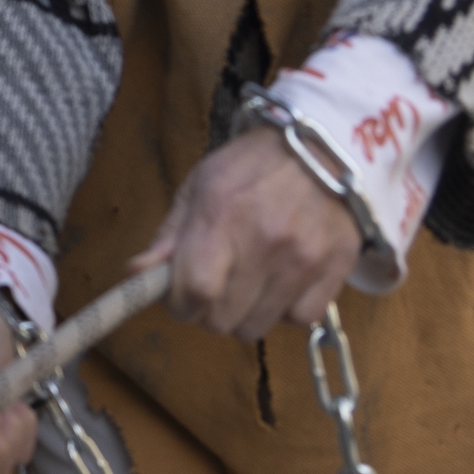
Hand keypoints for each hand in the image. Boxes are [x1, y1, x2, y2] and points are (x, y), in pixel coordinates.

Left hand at [135, 127, 363, 342]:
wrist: (325, 146)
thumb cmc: (252, 164)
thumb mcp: (200, 185)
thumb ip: (169, 234)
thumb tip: (137, 274)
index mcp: (222, 213)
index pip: (195, 290)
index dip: (179, 304)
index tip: (179, 297)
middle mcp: (265, 240)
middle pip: (222, 320)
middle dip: (208, 310)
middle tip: (215, 287)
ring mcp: (304, 258)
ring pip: (256, 327)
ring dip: (244, 313)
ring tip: (249, 281)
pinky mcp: (336, 268)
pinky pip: (301, 319)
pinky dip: (287, 309)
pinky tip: (282, 281)